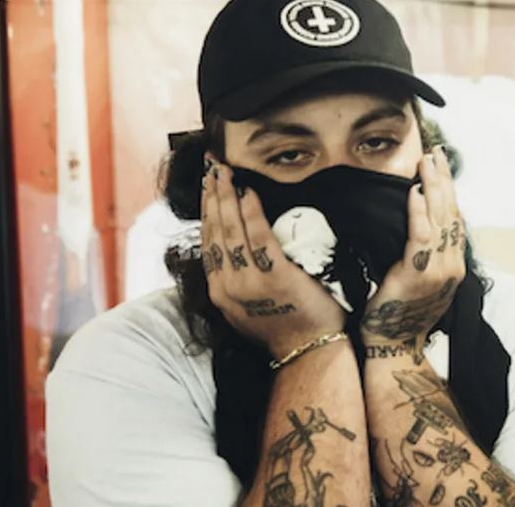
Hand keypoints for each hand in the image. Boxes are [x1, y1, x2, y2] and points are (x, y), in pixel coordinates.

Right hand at [201, 157, 346, 357]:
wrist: (308, 348)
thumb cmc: (285, 323)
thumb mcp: (247, 305)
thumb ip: (237, 278)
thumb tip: (235, 247)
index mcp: (219, 291)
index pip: (208, 241)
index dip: (206, 210)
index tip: (207, 185)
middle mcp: (228, 286)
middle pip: (215, 231)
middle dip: (213, 195)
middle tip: (213, 167)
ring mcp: (250, 283)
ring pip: (231, 232)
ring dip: (227, 198)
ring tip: (227, 173)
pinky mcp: (276, 278)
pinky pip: (260, 239)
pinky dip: (252, 214)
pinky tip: (250, 194)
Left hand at [359, 146, 465, 348]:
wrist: (394, 344)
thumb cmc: (400, 313)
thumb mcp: (421, 281)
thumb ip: (426, 255)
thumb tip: (420, 226)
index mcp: (454, 265)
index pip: (455, 219)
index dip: (449, 191)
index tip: (441, 166)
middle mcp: (452, 265)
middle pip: (451, 213)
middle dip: (443, 181)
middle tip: (436, 154)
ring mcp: (439, 270)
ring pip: (439, 219)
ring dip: (433, 187)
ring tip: (427, 163)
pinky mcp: (418, 274)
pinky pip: (421, 236)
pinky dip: (418, 212)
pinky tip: (414, 192)